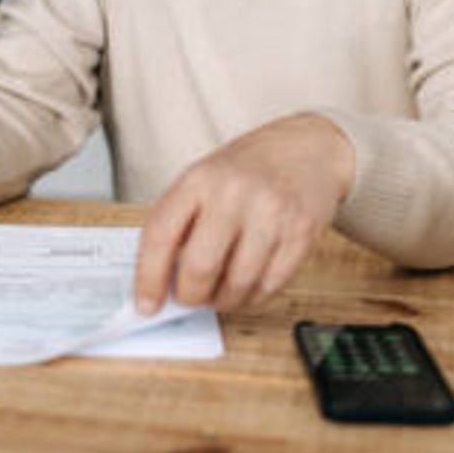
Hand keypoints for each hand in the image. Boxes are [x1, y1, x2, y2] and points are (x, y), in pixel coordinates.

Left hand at [133, 114, 353, 313]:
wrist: (307, 148)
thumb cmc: (248, 169)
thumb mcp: (203, 178)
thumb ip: (181, 222)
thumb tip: (162, 280)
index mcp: (199, 179)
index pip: (161, 235)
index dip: (148, 277)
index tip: (145, 304)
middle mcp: (234, 194)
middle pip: (200, 267)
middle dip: (190, 296)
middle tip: (189, 297)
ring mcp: (271, 214)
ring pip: (238, 284)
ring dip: (223, 301)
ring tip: (219, 293)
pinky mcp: (301, 235)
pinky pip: (270, 286)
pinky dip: (252, 298)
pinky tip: (246, 288)